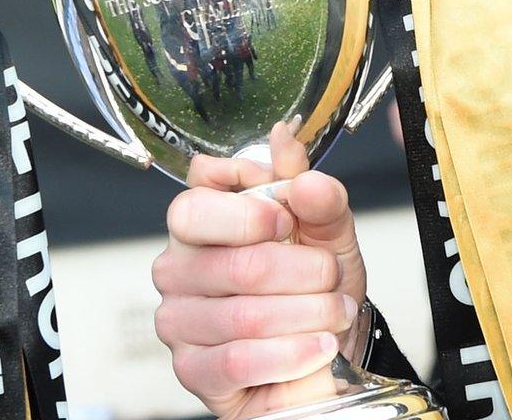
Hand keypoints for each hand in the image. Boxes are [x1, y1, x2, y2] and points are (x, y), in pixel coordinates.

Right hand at [154, 123, 370, 419]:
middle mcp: (180, 265)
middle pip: (240, 260)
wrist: (327, 355)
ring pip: (246, 314)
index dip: (254, 204)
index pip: (201, 187)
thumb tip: (286, 143)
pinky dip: (292, 353)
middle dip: (306, 272)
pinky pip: (239, 359)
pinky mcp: (191, 368)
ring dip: (309, 315)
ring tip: (332, 314)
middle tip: (329, 277)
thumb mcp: (330, 234)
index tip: (289, 218)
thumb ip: (315, 191)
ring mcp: (179, 319)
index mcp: (206, 220)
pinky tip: (315, 346)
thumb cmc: (318, 290)